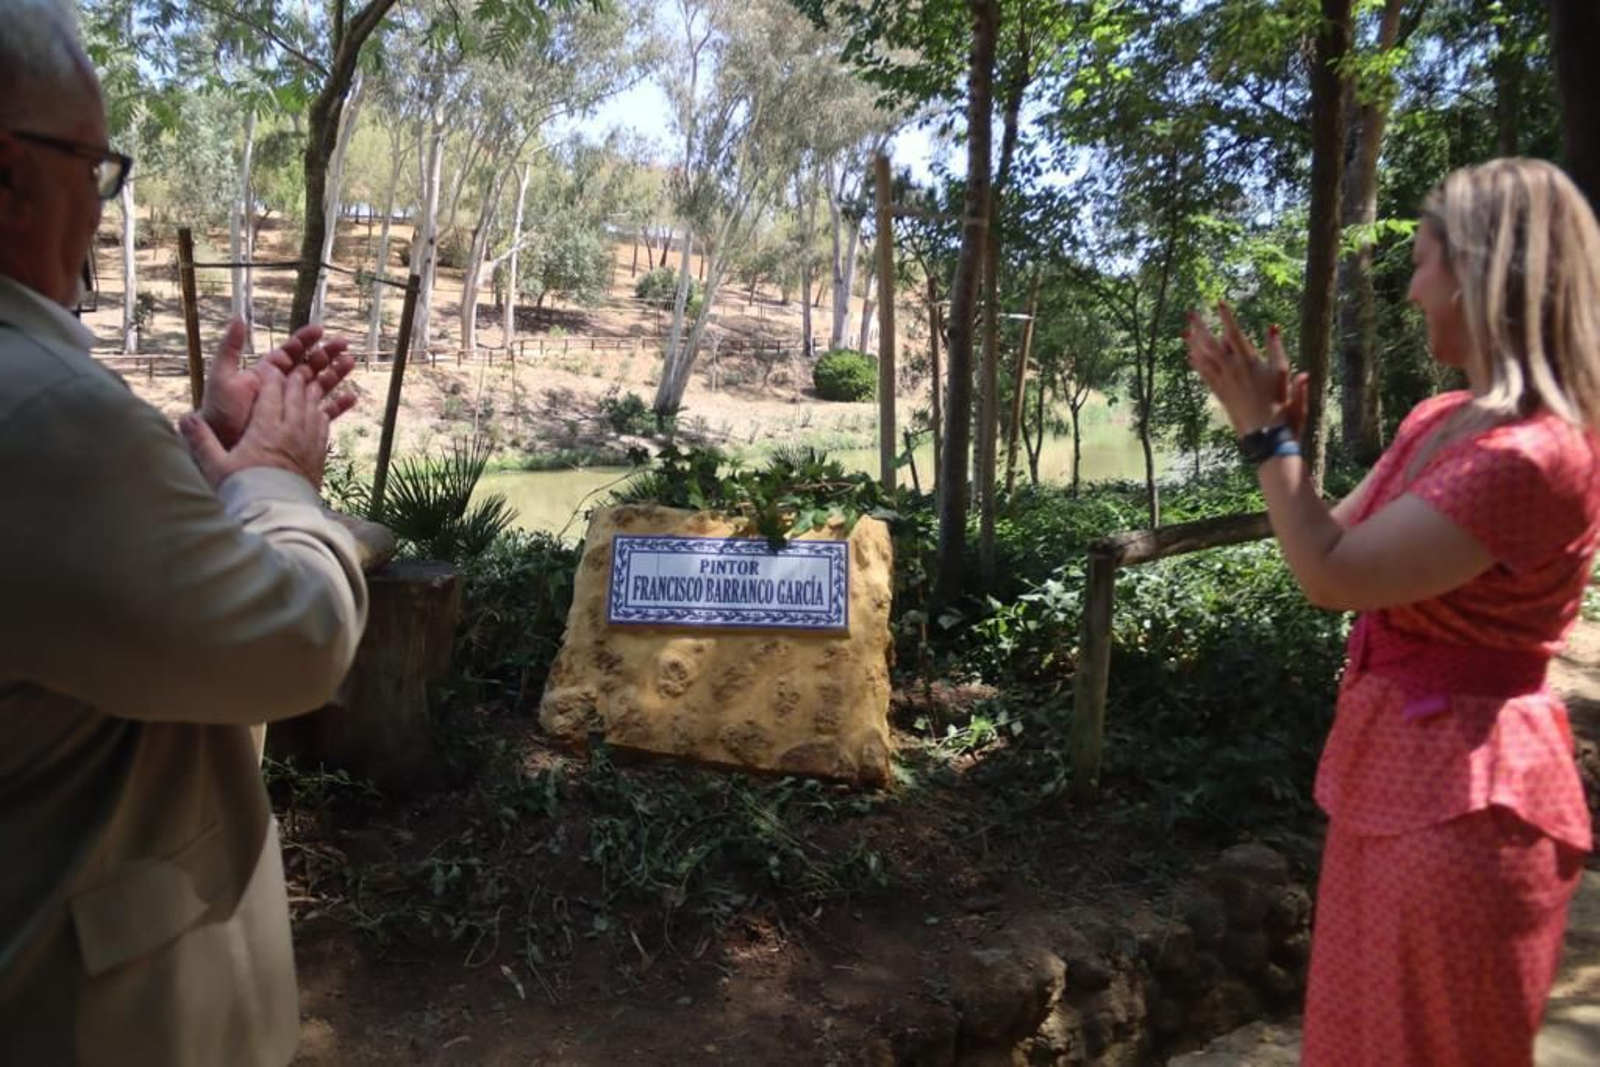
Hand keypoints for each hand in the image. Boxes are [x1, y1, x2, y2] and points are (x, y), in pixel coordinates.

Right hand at [181, 365, 331, 490]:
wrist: (277, 516)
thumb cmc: (244, 491)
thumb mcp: (217, 467)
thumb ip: (202, 441)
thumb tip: (184, 419)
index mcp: (266, 429)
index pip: (272, 393)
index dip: (272, 378)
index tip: (269, 369)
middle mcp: (291, 431)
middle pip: (296, 396)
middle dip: (295, 380)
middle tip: (295, 369)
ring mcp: (308, 443)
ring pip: (313, 409)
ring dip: (311, 394)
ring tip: (310, 384)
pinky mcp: (319, 457)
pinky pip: (323, 428)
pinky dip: (321, 415)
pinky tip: (319, 413)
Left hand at [199, 318, 356, 448]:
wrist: (222, 448)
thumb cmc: (219, 414)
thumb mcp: (222, 377)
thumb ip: (230, 348)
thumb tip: (238, 318)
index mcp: (267, 373)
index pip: (290, 352)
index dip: (305, 340)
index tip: (320, 330)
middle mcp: (282, 387)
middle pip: (310, 366)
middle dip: (327, 353)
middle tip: (344, 343)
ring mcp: (292, 407)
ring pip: (320, 386)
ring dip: (335, 374)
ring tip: (350, 362)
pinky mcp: (299, 426)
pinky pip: (323, 414)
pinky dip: (338, 406)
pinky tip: (351, 398)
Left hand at [1185, 302, 1302, 437]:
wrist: (1265, 434)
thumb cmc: (1281, 405)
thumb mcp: (1284, 375)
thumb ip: (1278, 350)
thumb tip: (1273, 328)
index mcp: (1249, 362)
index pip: (1234, 334)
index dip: (1226, 318)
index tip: (1218, 302)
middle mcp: (1232, 370)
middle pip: (1211, 343)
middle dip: (1200, 327)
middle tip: (1191, 313)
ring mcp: (1223, 382)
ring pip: (1203, 358)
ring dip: (1194, 343)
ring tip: (1185, 330)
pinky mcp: (1220, 393)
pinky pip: (1204, 374)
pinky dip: (1196, 362)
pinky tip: (1190, 355)